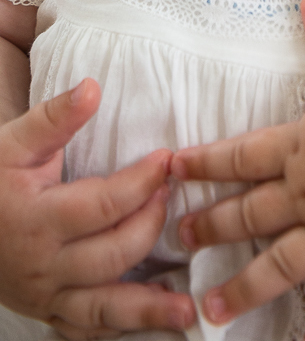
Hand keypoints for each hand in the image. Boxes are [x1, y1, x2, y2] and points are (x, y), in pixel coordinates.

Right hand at [0, 78, 195, 339]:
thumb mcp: (14, 142)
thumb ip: (55, 117)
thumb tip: (92, 87)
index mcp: (36, 219)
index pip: (102, 204)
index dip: (141, 181)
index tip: (167, 159)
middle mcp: (42, 266)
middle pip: (111, 254)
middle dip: (150, 224)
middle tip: (173, 195)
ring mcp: (44, 296)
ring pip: (103, 308)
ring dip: (148, 310)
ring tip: (187, 308)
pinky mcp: (47, 313)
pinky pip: (87, 331)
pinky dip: (122, 331)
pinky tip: (156, 325)